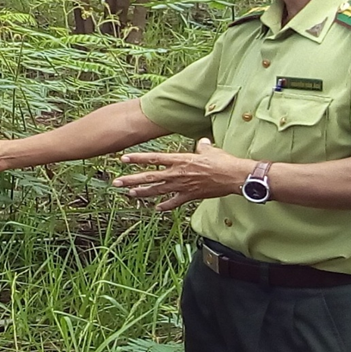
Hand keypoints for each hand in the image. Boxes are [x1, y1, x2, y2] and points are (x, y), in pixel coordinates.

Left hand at [112, 138, 252, 210]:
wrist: (233, 177)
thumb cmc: (223, 161)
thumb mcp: (210, 149)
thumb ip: (202, 146)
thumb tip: (202, 142)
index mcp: (180, 159)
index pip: (153, 159)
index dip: (137, 159)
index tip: (123, 159)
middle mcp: (177, 173)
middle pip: (149, 177)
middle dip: (131, 180)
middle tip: (117, 182)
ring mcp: (182, 186)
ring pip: (158, 190)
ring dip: (143, 193)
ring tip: (130, 193)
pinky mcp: (190, 196)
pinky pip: (174, 202)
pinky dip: (165, 206)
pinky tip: (157, 209)